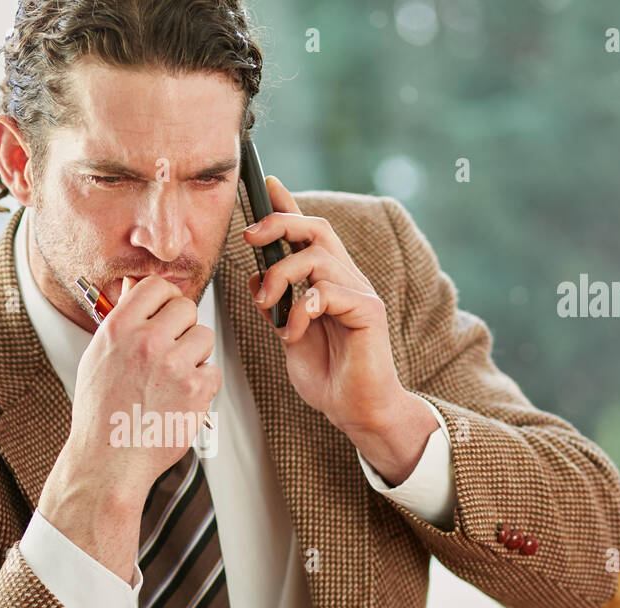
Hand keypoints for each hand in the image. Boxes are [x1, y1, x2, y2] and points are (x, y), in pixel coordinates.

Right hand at [61, 274, 220, 502]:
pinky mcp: (195, 389)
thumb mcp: (98, 358)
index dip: (164, 300)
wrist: (109, 460)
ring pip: (205, 337)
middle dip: (183, 328)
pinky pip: (214, 370)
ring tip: (172, 380)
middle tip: (171, 352)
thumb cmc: (102, 413)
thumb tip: (133, 287)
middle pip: (187, 307)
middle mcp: (147, 341)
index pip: (157, 286)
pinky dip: (203, 385)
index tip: (164, 316)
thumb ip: (120, 322)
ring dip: (195, 356)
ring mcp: (173, 365)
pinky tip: (180, 399)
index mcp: (119, 329)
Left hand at [243, 176, 405, 435]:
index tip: (266, 184)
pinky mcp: (369, 312)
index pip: (308, 233)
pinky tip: (295, 332)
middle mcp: (346, 280)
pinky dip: (302, 310)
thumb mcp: (289, 336)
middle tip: (250, 236)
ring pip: (318, 257)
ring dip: (282, 276)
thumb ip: (276, 306)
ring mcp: (360, 293)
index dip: (288, 206)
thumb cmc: (328, 376)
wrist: (355, 411)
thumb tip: (255, 280)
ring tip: (269, 305)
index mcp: (327, 281)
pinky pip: (329, 292)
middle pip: (317, 229)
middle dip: (280, 223)